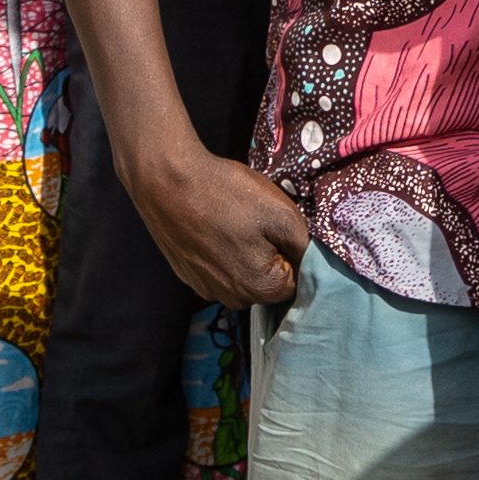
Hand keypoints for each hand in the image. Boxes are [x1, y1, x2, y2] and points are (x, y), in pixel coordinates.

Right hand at [123, 139, 312, 311]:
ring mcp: (205, 288)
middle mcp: (232, 298)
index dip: (295, 253)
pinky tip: (215, 226)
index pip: (297, 282)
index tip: (281, 229)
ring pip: (243, 275)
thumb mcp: (283, 215)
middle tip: (257, 221)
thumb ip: (305, 247)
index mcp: (260, 289)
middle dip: (271, 255)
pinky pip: (219, 268)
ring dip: (246, 254)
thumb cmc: (226, 194)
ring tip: (234, 221)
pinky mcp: (188, 274)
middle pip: (269, 283)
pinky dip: (222, 251)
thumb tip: (312, 263)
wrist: (166, 180)